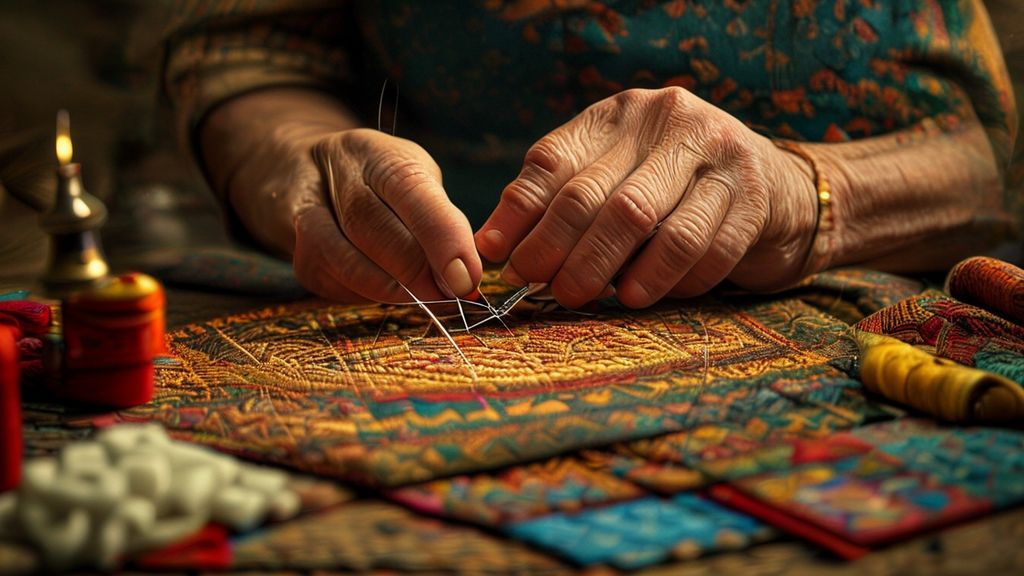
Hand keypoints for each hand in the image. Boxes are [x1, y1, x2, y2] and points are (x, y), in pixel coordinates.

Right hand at [204, 90, 480, 302]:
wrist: (310, 174)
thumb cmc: (383, 181)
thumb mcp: (418, 179)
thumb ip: (441, 219)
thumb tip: (466, 276)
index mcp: (378, 154)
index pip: (409, 189)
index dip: (441, 237)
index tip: (465, 278)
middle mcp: (337, 176)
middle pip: (373, 228)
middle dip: (418, 270)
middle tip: (451, 293)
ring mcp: (308, 214)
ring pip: (347, 261)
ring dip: (395, 289)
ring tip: (428, 297)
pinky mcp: (300, 256)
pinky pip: (338, 285)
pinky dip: (373, 295)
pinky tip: (394, 291)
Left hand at [475, 87, 816, 307]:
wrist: (779, 190)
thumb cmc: (676, 191)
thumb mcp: (615, 177)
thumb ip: (559, 202)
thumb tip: (493, 247)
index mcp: (620, 115)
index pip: (553, 163)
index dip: (519, 215)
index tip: (500, 259)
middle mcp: (667, 121)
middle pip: (596, 197)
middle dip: (562, 253)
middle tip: (549, 290)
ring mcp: (715, 153)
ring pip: (647, 223)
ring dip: (613, 272)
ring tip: (595, 299)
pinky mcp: (754, 195)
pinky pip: (702, 250)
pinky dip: (671, 282)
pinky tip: (650, 296)